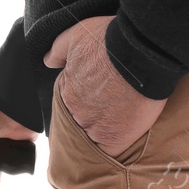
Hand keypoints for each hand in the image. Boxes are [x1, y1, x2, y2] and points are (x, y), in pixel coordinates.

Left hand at [44, 15, 166, 156]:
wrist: (140, 49)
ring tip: (122, 126)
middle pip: (82, 122)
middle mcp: (76, 111)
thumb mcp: (76, 35)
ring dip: (105, 133)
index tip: (98, 98)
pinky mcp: (115, 138)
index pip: (70, 105)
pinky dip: (115, 150)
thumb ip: (58, 50)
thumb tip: (48, 61)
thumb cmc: (110, 39)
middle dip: (94, 118)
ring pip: (96, 138)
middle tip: (113, 110)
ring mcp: (95, 126)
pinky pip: (111, 153)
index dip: (85, 102)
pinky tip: (124, 143)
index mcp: (67, 90)